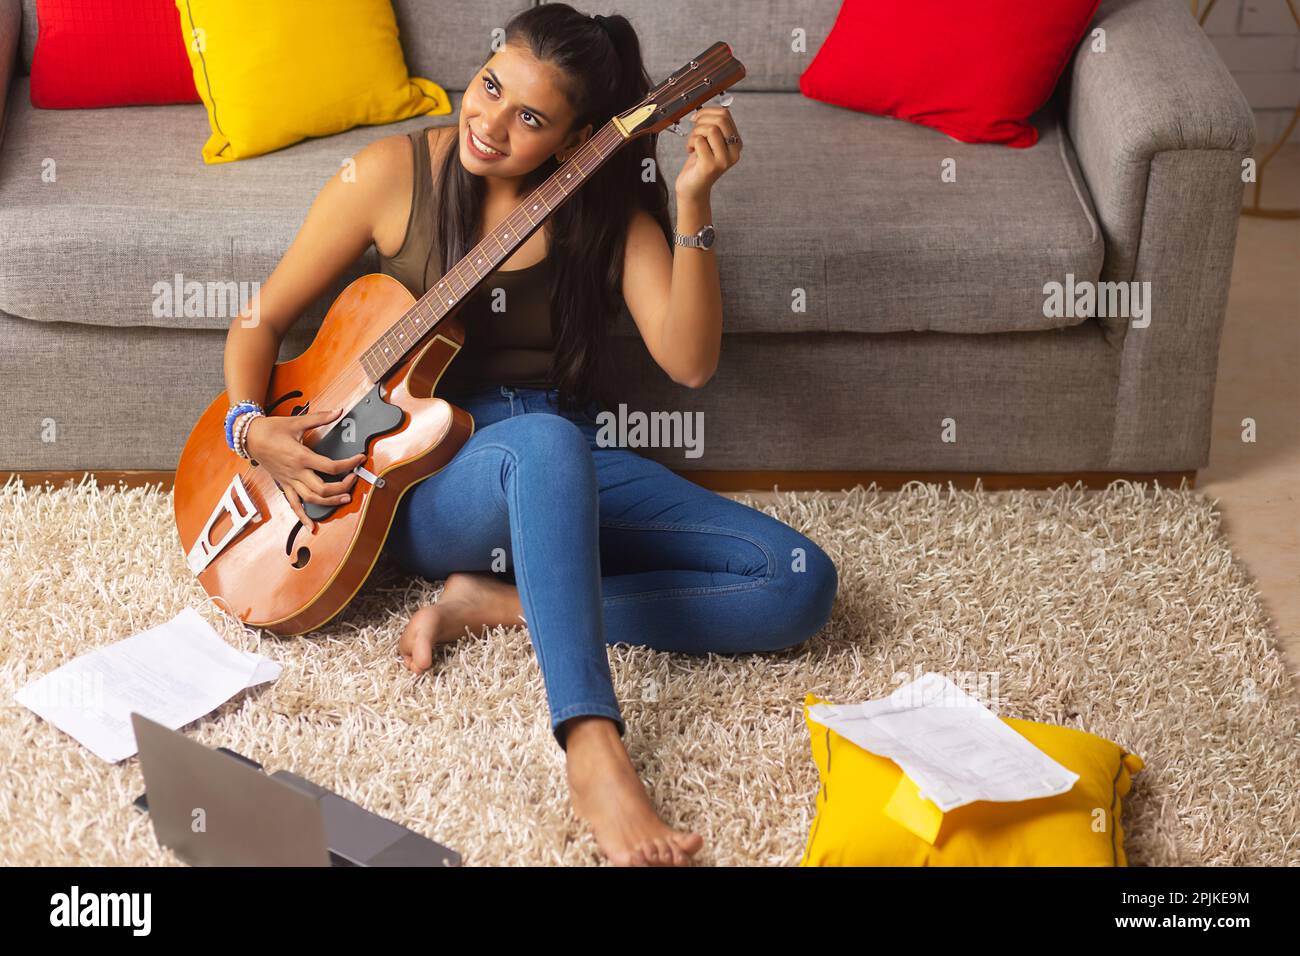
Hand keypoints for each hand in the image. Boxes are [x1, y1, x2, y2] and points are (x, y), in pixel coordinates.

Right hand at [244, 408, 365, 533]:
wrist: (248, 436)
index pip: (331, 466)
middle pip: (324, 488)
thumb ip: (320, 418)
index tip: (359, 459)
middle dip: (343, 487)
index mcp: (301, 457)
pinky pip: (293, 504)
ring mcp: (289, 481)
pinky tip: (311, 526)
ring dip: (330, 502)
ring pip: (311, 499)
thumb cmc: (270, 429)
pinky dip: (303, 517)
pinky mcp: (284, 485)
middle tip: (354, 480)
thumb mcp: (297, 422)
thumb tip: (338, 411)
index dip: (349, 464)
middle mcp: (296, 472)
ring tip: (344, 499)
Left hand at [674, 106, 741, 201]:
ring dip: (695, 132)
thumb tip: (709, 110)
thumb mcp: (710, 142)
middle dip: (701, 120)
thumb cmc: (700, 163)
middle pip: (720, 120)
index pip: (726, 115)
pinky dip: (690, 142)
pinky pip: (699, 141)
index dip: (708, 111)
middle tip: (694, 129)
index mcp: (736, 144)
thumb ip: (714, 127)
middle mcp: (734, 152)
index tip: (697, 118)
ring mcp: (723, 160)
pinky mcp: (711, 166)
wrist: (693, 188)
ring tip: (692, 142)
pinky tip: (690, 150)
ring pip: (710, 129)